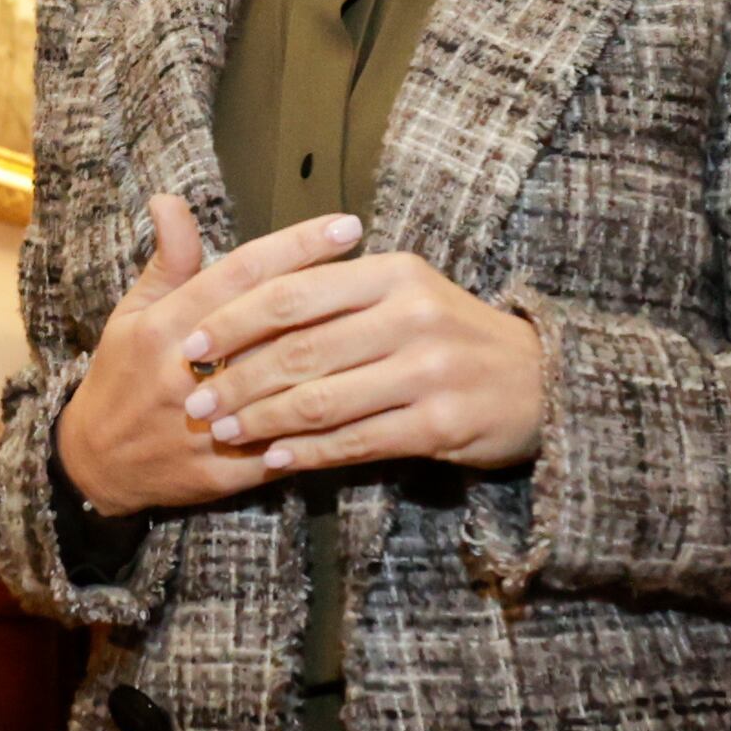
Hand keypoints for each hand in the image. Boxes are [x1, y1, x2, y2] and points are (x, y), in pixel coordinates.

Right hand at [53, 196, 367, 517]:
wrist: (97, 464)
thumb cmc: (123, 375)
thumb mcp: (133, 313)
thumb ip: (167, 261)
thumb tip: (169, 199)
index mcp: (163, 327)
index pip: (241, 275)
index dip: (297, 247)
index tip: (345, 226)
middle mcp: (183, 373)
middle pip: (271, 328)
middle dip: (331, 295)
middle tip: (385, 267)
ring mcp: (204, 424)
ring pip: (284, 388)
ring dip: (337, 361)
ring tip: (385, 334)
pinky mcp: (222, 471)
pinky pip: (285, 446)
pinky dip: (324, 428)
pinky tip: (367, 405)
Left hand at [182, 244, 546, 476]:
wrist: (540, 380)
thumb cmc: (451, 334)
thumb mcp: (404, 291)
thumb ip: (333, 290)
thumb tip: (243, 296)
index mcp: (393, 273)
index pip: (292, 292)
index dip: (232, 320)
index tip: (190, 345)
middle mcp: (410, 315)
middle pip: (299, 349)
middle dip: (236, 379)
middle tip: (194, 401)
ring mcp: (427, 371)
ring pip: (322, 399)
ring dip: (263, 419)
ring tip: (225, 433)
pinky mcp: (439, 423)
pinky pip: (355, 441)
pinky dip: (307, 452)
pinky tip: (274, 457)